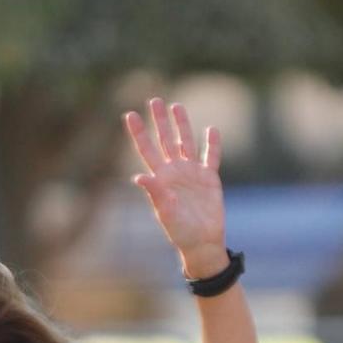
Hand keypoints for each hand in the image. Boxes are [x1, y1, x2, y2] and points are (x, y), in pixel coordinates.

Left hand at [124, 99, 226, 278]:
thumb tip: (138, 177)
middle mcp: (174, 171)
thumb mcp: (165, 211)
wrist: (202, 241)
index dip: (139, 132)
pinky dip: (212, 144)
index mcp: (160, 178)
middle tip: (154, 100)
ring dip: (182, 125)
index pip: (147, 150)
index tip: (130, 115)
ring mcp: (192, 173)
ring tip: (177, 106)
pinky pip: (211, 157)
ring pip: (185, 142)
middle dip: (159, 121)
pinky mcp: (209, 178)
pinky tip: (212, 130)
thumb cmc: (180, 231)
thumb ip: (155, 192)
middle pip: (165, 140)